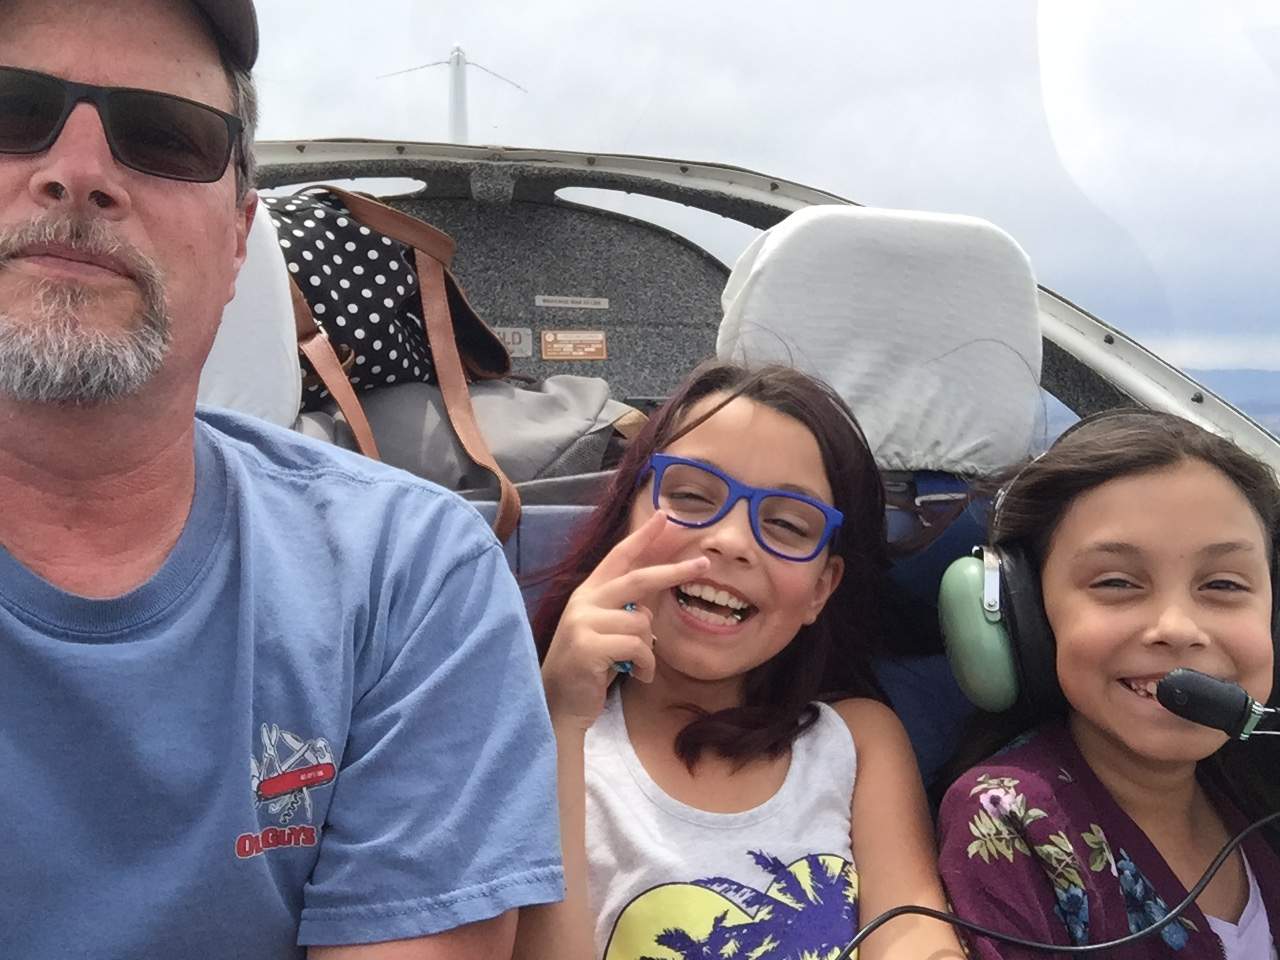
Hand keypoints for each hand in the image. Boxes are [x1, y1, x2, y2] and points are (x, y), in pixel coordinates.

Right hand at [542, 511, 708, 729]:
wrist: (559, 704)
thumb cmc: (589, 668)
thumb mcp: (605, 631)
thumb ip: (626, 610)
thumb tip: (655, 601)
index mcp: (589, 593)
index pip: (619, 556)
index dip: (642, 536)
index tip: (665, 516)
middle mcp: (584, 601)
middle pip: (638, 579)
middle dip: (674, 570)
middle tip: (704, 563)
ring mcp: (583, 622)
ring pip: (642, 622)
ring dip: (649, 649)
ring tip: (636, 665)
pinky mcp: (588, 646)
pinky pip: (637, 647)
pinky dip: (644, 665)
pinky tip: (635, 675)